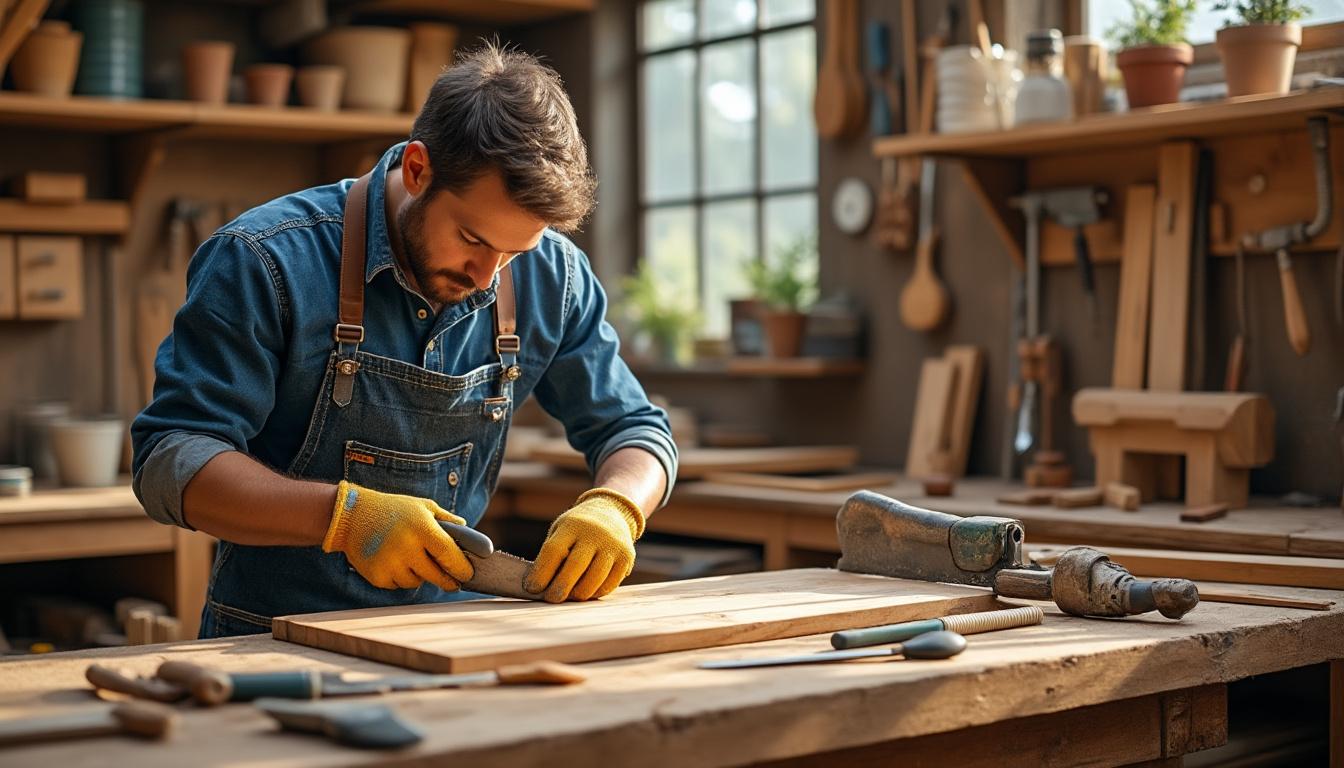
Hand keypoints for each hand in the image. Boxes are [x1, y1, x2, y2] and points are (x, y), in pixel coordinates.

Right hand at [322, 481, 473, 590]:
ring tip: (410, 557)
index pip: (450, 555)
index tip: (468, 575)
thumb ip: (448, 521)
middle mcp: (407, 547)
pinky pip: (399, 585)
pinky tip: (393, 561)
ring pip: (417, 582)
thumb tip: (469, 534)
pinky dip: (400, 577)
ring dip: (419, 575)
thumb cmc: (393, 510)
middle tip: (452, 581)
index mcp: (422, 528)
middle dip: (447, 579)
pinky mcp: (377, 576)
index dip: (462, 568)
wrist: (352, 516)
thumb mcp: (423, 507)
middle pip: (436, 576)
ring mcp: (391, 563)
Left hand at [524, 488, 643, 602]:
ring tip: (568, 596)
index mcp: (573, 524)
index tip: (532, 588)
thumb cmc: (577, 528)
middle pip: (575, 566)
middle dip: (559, 588)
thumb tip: (539, 587)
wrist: (611, 512)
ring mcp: (613, 545)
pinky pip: (609, 585)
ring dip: (578, 594)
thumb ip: (552, 555)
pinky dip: (595, 593)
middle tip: (550, 599)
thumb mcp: (561, 530)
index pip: (554, 551)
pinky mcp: (626, 558)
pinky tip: (586, 592)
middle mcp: (595, 533)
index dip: (541, 573)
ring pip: (594, 580)